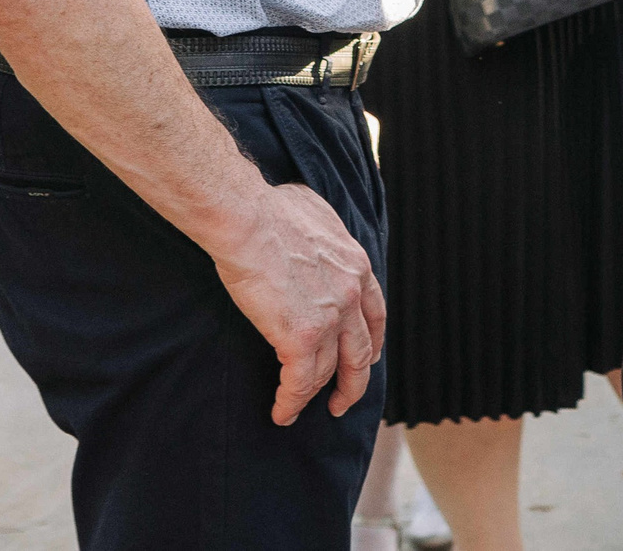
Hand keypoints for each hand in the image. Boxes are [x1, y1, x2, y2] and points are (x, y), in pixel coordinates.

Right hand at [208, 180, 386, 425]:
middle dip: (354, 380)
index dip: (371, 341)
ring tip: (300, 409)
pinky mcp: (301, 337)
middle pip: (361, 351)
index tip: (367, 357)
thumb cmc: (270, 210)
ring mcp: (330, 318)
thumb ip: (324, 235)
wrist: (248, 219)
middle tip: (344, 400)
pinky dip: (292, 402)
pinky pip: (300, 382)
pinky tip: (283, 413)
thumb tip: (314, 232)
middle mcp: (351, 295)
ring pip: (329, 370)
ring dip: (317, 395)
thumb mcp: (318, 215)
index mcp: (357, 266)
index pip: (374, 314)